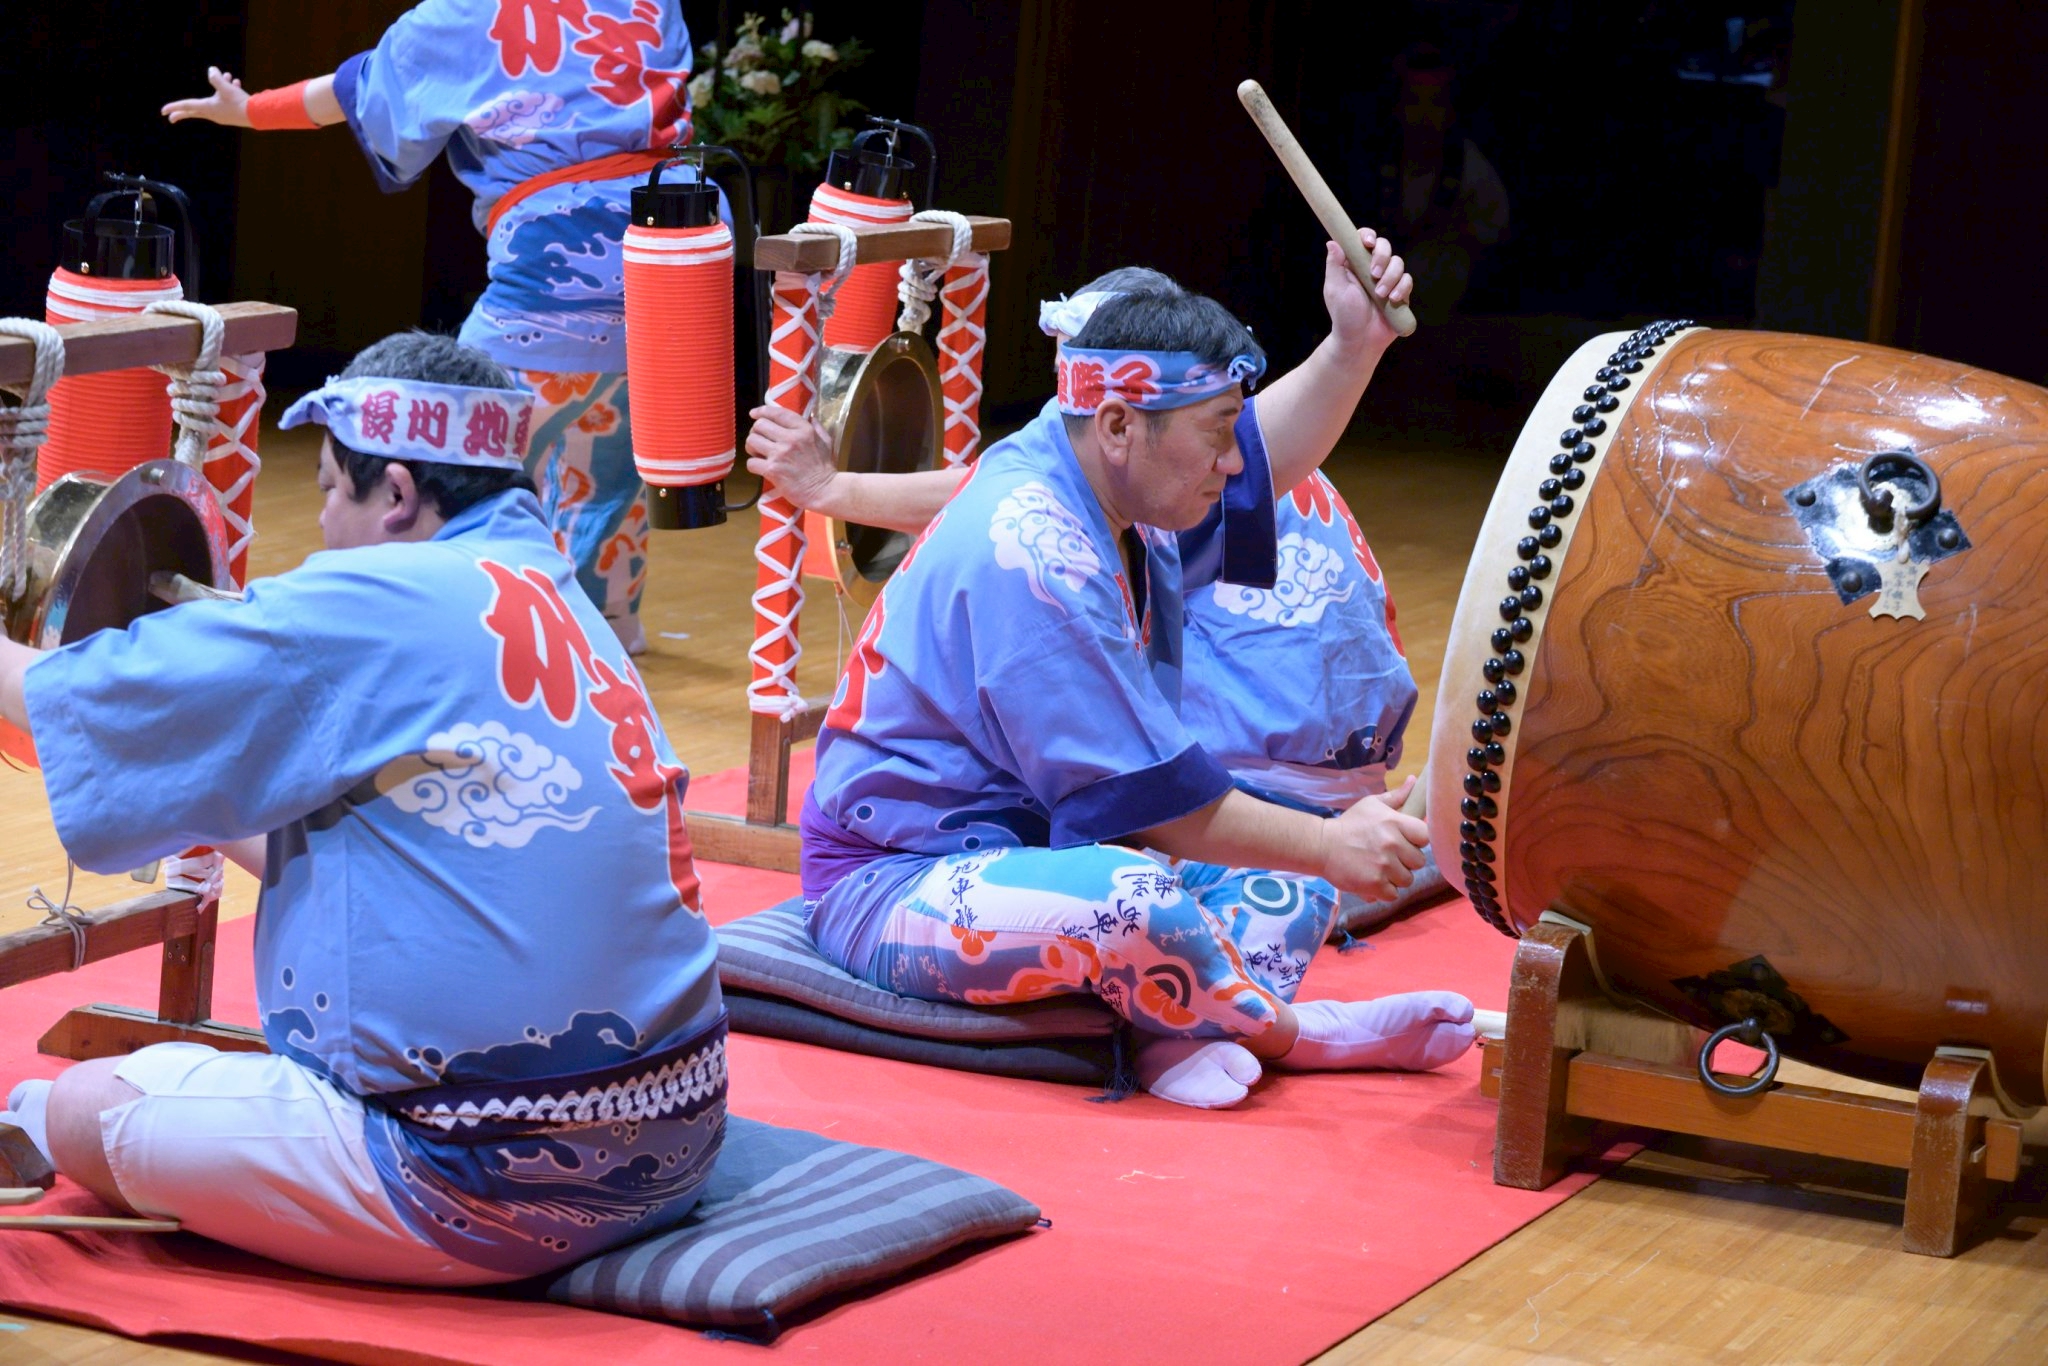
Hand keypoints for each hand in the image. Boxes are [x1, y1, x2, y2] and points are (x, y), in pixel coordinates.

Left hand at [162, 67, 251, 126]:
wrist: (257, 115)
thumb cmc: (240, 102)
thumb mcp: (226, 87)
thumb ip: (216, 78)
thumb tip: (211, 70)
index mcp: (208, 108)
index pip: (187, 105)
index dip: (174, 107)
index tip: (163, 112)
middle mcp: (212, 113)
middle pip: (194, 111)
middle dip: (183, 112)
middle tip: (171, 119)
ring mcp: (221, 116)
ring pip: (214, 100)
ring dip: (220, 88)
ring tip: (230, 78)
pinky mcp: (230, 115)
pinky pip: (224, 102)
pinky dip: (228, 92)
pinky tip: (237, 83)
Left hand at [744, 405, 840, 512]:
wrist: (824, 491)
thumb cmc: (825, 468)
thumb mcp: (826, 442)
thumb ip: (817, 427)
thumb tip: (811, 417)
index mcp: (803, 429)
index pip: (777, 413)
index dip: (762, 411)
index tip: (754, 414)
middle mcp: (790, 439)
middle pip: (760, 425)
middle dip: (756, 432)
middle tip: (760, 441)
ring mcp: (780, 454)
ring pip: (752, 441)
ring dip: (752, 448)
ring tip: (759, 454)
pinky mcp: (772, 470)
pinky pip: (751, 462)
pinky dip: (754, 465)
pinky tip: (761, 468)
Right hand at [1320, 774, 1429, 900]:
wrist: (1321, 846)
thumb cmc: (1349, 825)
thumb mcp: (1371, 805)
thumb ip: (1396, 797)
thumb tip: (1414, 780)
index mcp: (1394, 822)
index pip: (1425, 836)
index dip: (1417, 841)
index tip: (1405, 842)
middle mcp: (1392, 844)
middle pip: (1418, 861)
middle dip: (1406, 861)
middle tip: (1389, 857)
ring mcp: (1384, 866)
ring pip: (1407, 879)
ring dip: (1395, 877)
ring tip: (1380, 869)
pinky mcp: (1375, 885)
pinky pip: (1393, 894)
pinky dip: (1384, 891)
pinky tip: (1374, 880)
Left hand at [1322, 227, 1413, 356]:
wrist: (1359, 340)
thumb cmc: (1344, 315)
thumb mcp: (1335, 289)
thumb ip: (1335, 265)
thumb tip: (1333, 242)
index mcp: (1355, 264)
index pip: (1363, 240)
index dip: (1368, 236)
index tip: (1368, 242)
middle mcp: (1372, 268)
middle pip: (1384, 246)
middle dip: (1382, 257)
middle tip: (1374, 274)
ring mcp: (1388, 279)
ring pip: (1398, 262)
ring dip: (1390, 276)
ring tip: (1380, 295)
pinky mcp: (1400, 292)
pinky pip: (1407, 281)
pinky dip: (1402, 287)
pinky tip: (1392, 299)